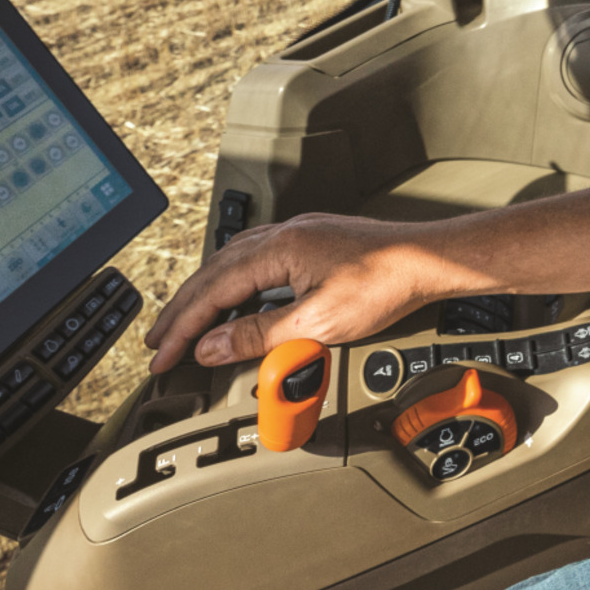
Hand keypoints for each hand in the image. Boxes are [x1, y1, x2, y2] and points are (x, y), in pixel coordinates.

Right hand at [144, 213, 473, 372]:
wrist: (431, 260)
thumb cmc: (389, 283)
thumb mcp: (317, 323)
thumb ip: (259, 336)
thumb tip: (210, 346)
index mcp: (278, 248)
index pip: (212, 291)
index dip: (182, 327)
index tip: (162, 356)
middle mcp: (284, 233)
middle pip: (214, 271)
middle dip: (183, 309)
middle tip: (158, 343)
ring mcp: (300, 233)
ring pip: (233, 261)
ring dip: (206, 293)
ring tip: (186, 323)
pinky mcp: (315, 240)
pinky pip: (257, 257)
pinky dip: (234, 281)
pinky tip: (235, 296)